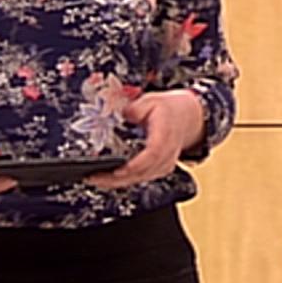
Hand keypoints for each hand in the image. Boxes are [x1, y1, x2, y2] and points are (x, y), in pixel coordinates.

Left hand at [85, 89, 204, 188]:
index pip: (152, 154)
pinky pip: (141, 178)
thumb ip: (135, 108)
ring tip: (95, 178)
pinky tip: (107, 178)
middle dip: (117, 178)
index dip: (135, 165)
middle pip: (143, 172)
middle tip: (94, 177)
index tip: (117, 169)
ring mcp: (165, 164)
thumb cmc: (168, 109)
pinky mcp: (160, 170)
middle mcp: (167, 153)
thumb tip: (121, 115)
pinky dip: (124, 180)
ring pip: (140, 178)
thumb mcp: (151, 100)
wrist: (187, 118)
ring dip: (117, 182)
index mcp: (165, 135)